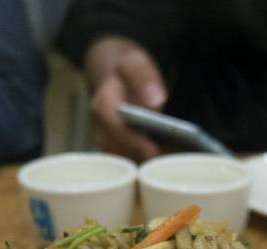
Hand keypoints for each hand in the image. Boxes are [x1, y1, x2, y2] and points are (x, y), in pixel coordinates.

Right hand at [85, 36, 166, 161]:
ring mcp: (105, 143)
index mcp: (102, 105)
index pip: (114, 128)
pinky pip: (128, 165)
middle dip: (141, 157)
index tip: (152, 149)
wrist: (118, 80)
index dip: (133, 140)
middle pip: (118, 150)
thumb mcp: (135, 63)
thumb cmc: (128, 73)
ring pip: (123, 162)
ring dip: (143, 164)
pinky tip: (163, 167)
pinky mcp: (115, 153)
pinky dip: (144, 166)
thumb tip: (155, 101)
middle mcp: (99, 128)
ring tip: (166, 167)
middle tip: (166, 164)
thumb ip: (142, 76)